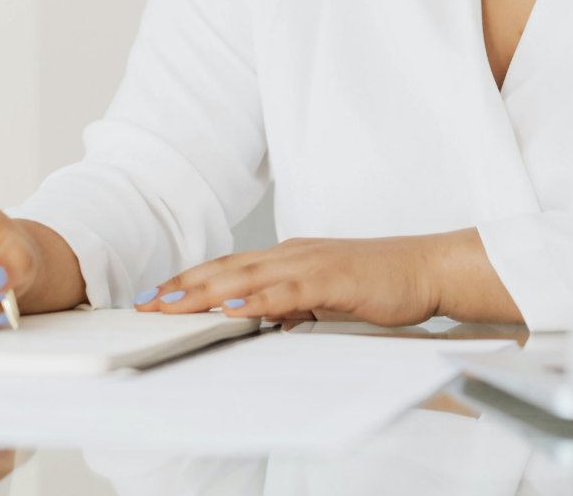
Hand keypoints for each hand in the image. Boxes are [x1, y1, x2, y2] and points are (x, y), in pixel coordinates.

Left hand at [132, 229, 523, 326]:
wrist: (426, 268)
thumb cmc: (382, 283)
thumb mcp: (326, 297)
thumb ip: (293, 304)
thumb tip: (261, 319)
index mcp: (289, 257)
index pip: (228, 269)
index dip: (190, 282)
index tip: (157, 296)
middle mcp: (292, 254)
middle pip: (225, 269)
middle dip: (182, 286)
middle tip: (145, 303)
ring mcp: (310, 263)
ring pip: (245, 277)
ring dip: (204, 291)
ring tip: (170, 305)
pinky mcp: (331, 278)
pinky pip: (286, 291)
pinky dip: (255, 299)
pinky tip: (231, 308)